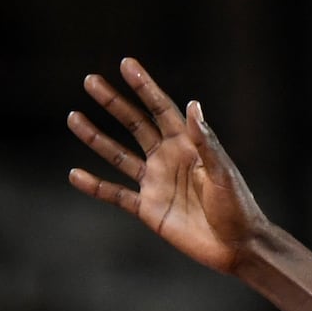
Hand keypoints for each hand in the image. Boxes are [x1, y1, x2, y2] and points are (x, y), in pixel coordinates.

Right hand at [66, 59, 269, 274]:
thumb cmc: (238, 207)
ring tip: (73, 118)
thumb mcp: (222, 172)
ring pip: (119, 155)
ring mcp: (156, 183)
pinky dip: (96, 187)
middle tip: (90, 81)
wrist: (237, 247)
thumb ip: (205, 142)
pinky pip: (116, 195)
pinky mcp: (149, 209)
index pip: (160, 109)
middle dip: (113, 103)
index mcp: (186, 146)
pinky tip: (75, 175)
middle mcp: (167, 159)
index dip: (144, 87)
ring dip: (96, 137)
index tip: (126, 64)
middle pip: (134, 125)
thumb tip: (192, 106)